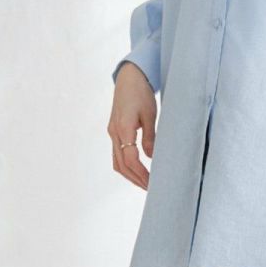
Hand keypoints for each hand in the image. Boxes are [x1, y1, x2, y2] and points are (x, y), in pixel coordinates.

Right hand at [109, 63, 156, 190]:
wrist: (129, 77)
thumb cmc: (141, 92)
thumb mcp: (150, 114)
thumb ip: (150, 136)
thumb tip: (151, 157)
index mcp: (123, 128)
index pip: (130, 159)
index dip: (141, 173)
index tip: (153, 183)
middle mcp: (114, 132)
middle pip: (121, 164)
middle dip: (135, 179)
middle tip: (150, 189)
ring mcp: (112, 132)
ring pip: (117, 162)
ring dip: (129, 175)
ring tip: (144, 184)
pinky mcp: (114, 131)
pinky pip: (116, 154)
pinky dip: (126, 166)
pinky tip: (137, 170)